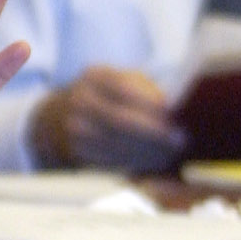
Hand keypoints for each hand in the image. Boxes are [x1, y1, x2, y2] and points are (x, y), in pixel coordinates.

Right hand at [27, 66, 185, 170]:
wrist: (61, 116)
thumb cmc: (107, 96)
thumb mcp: (123, 80)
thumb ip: (148, 90)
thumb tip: (177, 109)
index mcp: (94, 76)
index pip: (126, 89)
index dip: (152, 105)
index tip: (176, 117)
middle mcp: (80, 100)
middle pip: (121, 120)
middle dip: (154, 133)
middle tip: (179, 141)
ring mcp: (75, 128)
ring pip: (118, 145)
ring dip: (149, 152)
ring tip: (170, 153)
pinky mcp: (78, 151)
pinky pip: (112, 161)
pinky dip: (137, 163)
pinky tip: (153, 161)